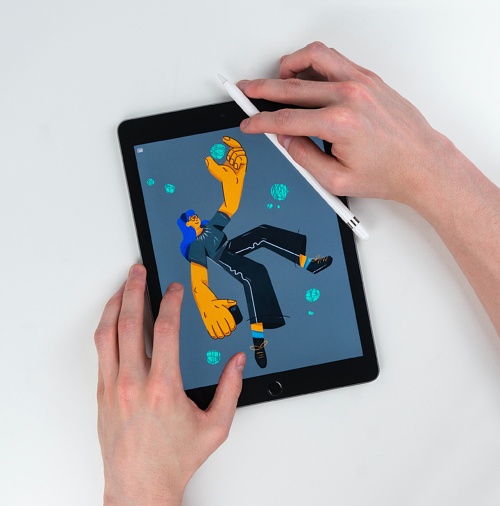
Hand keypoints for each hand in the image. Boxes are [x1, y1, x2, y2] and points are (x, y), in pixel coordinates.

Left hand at [94, 265, 245, 505]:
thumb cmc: (174, 460)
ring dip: (114, 304)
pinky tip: (112, 318)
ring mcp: (112, 387)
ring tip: (122, 287)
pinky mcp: (101, 393)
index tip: (175, 289)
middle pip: (129, 322)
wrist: (139, 487)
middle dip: (134, 290)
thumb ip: (231, 389)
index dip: (171, 302)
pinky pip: (100, 350)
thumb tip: (238, 361)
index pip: (165, 329)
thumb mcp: (215, 426)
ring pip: (107, 333)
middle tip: (138, 271)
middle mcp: (133, 383)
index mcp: (163, 387)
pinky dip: (105, 327)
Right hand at [199, 297, 237, 338]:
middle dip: (227, 332)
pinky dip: (214, 335)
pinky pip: (211, 332)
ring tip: (222, 335)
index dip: (233, 327)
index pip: (231, 324)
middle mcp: (219, 317)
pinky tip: (216, 336)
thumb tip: (235, 303)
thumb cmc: (215, 303)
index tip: (232, 328)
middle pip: (226, 330)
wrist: (205, 302)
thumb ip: (230, 302)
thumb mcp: (223, 301)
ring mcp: (213, 321)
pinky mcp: (207, 323)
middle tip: (228, 332)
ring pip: (219, 332)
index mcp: (225, 312)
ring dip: (221, 335)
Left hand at [205, 136, 246, 181]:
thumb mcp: (215, 170)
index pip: (232, 146)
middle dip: (232, 151)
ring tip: (232, 164)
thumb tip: (207, 158)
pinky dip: (238, 161)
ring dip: (234, 156)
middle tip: (228, 158)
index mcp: (231, 158)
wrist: (231, 185)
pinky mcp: (244, 165)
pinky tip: (236, 167)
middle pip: (237, 146)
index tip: (224, 139)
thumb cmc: (224, 179)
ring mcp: (241, 161)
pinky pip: (243, 157)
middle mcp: (237, 159)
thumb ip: (211, 164)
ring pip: (240, 151)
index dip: (230, 141)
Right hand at [238, 41, 451, 207]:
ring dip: (289, 66)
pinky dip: (313, 63)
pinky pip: (333, 59)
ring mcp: (360, 82)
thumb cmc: (389, 172)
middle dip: (261, 89)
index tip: (250, 124)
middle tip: (245, 91)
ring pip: (313, 58)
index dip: (260, 122)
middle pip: (291, 86)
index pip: (285, 119)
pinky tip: (306, 77)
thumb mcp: (336, 179)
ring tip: (278, 79)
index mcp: (339, 123)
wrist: (422, 164)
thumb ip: (304, 158)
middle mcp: (349, 96)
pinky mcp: (369, 78)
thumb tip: (285, 141)